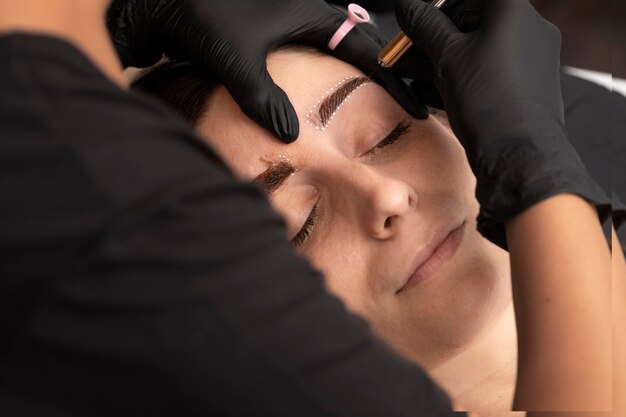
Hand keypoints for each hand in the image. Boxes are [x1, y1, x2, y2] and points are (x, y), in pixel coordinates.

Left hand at [106, 0, 427, 142]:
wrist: (158, 0)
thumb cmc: (199, 16)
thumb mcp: (236, 61)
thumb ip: (266, 99)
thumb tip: (291, 136)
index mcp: (307, 13)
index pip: (363, 49)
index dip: (390, 80)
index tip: (415, 107)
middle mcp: (300, 16)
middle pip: (352, 50)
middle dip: (376, 81)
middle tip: (395, 113)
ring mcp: (281, 27)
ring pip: (325, 57)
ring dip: (345, 83)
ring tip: (364, 115)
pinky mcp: (260, 39)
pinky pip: (298, 63)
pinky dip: (311, 85)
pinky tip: (308, 107)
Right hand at [395, 0, 610, 247]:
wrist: (521, 154)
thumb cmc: (488, 99)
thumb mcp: (446, 56)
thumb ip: (424, 26)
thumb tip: (407, 7)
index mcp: (511, 9)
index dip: (432, 13)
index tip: (409, 31)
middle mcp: (528, 27)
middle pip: (469, 24)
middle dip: (430, 42)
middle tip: (401, 58)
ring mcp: (530, 57)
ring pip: (476, 52)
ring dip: (439, 63)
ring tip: (408, 78)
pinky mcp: (527, 86)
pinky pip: (487, 73)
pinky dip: (459, 79)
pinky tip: (429, 95)